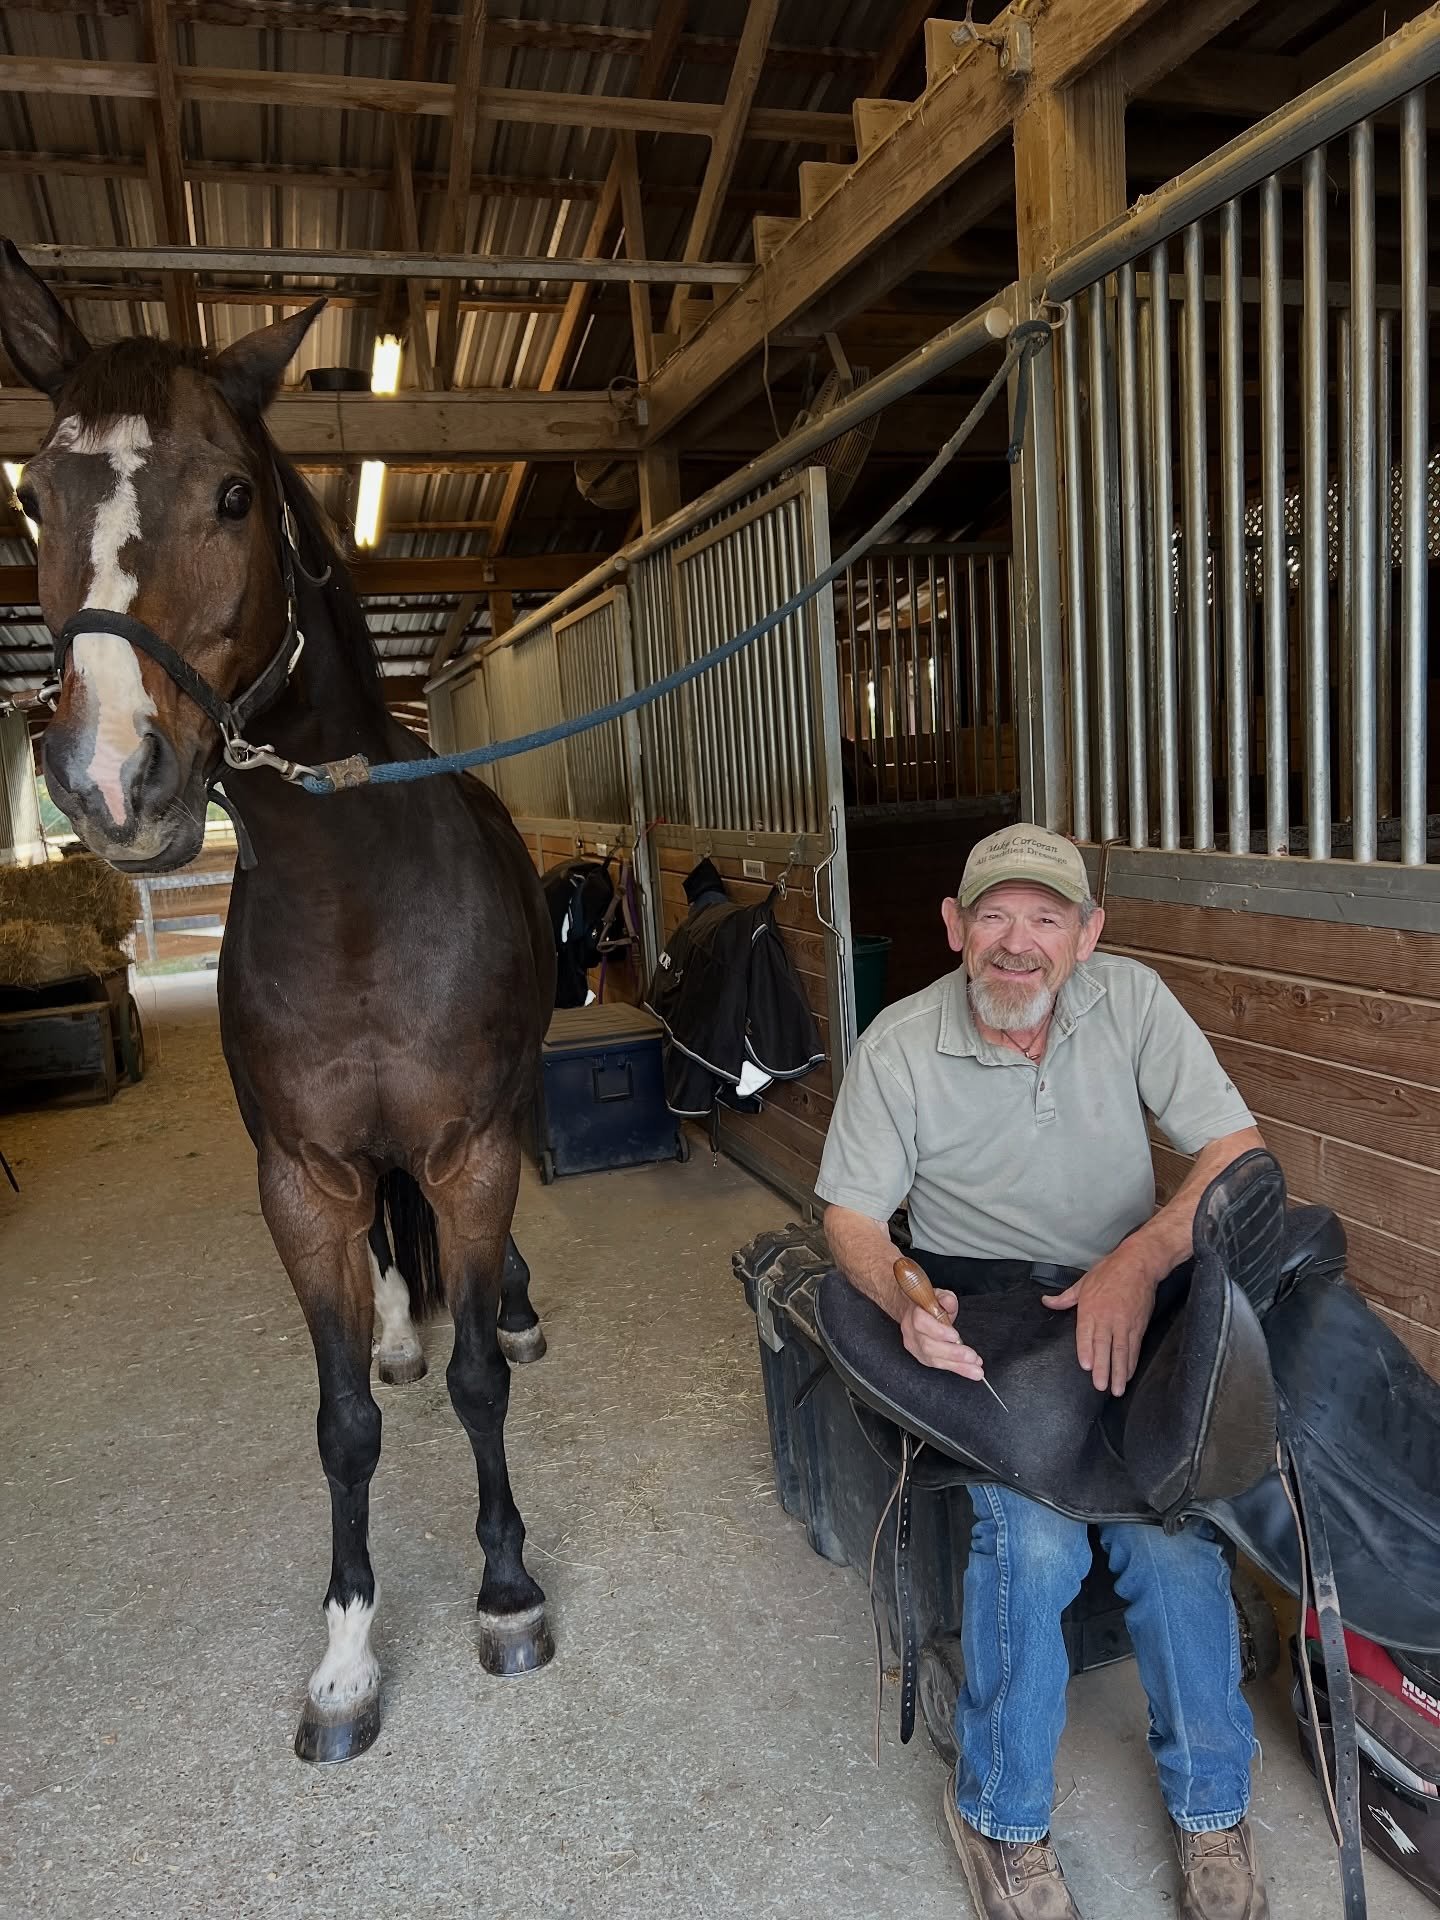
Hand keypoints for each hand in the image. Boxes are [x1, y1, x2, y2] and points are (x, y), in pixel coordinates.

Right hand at [900, 1288, 988, 1381]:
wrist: (914, 1312)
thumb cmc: (929, 1305)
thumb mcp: (939, 1295)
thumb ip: (945, 1298)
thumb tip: (949, 1302)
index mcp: (914, 1313)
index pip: (921, 1323)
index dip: (938, 1331)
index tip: (955, 1336)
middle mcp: (911, 1332)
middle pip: (928, 1346)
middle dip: (953, 1353)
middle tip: (972, 1356)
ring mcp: (915, 1347)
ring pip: (934, 1359)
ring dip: (957, 1365)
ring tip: (975, 1368)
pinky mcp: (922, 1357)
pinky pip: (939, 1365)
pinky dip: (956, 1368)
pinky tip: (970, 1370)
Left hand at [1041, 1247, 1156, 1394]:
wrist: (1138, 1264)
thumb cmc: (1109, 1271)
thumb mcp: (1083, 1282)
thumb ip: (1065, 1298)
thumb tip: (1046, 1302)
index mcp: (1091, 1308)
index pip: (1087, 1333)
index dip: (1087, 1350)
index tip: (1087, 1366)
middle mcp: (1108, 1318)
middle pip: (1105, 1346)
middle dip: (1103, 1367)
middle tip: (1100, 1386)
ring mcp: (1125, 1323)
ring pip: (1121, 1350)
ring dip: (1119, 1371)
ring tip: (1117, 1389)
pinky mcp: (1139, 1326)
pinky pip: (1134, 1347)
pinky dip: (1131, 1362)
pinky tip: (1128, 1374)